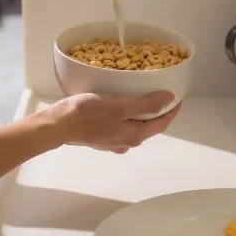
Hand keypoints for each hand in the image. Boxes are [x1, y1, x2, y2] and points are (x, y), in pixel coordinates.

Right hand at [38, 91, 181, 153]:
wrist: (57, 126)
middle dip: (156, 111)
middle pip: (148, 126)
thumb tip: (169, 100)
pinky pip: (120, 126)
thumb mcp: (119, 105)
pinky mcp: (100, 138)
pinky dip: (126, 115)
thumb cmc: (88, 114)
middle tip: (160, 92)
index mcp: (134, 136)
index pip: (161, 124)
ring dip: (140, 113)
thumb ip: (145, 104)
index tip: (178, 97)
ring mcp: (112, 142)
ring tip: (141, 96)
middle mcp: (126, 142)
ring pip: (133, 126)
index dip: (171, 110)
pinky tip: (120, 106)